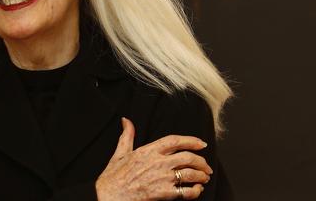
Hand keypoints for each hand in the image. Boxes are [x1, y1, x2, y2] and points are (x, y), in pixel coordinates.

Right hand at [95, 118, 212, 200]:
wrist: (109, 195)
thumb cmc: (114, 176)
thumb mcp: (120, 152)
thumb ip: (127, 135)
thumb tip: (126, 121)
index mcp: (149, 150)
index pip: (175, 141)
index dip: (191, 141)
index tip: (201, 143)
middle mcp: (158, 162)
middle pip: (188, 157)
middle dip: (201, 161)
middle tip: (206, 166)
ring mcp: (162, 178)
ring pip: (190, 174)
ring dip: (201, 176)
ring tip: (205, 178)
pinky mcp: (164, 194)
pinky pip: (186, 192)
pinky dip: (196, 191)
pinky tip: (197, 190)